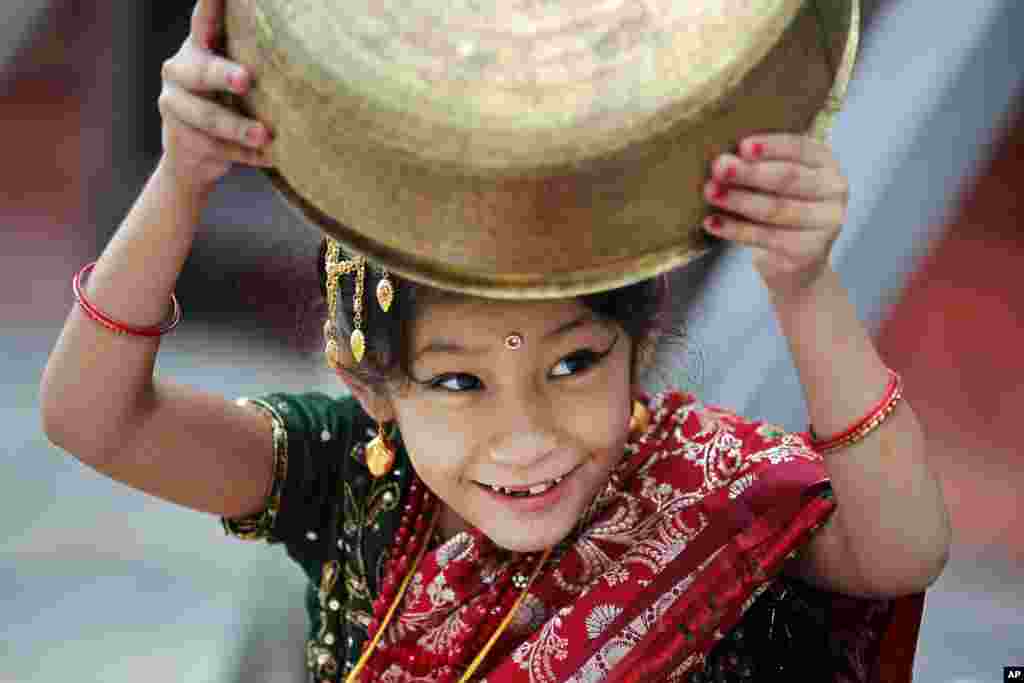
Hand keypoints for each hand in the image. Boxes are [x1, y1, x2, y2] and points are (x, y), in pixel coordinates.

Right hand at [158, 0, 273, 194]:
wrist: (193, 155)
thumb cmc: (228, 101)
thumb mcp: (233, 73)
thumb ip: (252, 57)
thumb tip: (305, 43)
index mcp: (197, 47)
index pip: (204, 21)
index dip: (210, 5)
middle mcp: (179, 70)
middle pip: (201, 71)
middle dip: (223, 75)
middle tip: (245, 80)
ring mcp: (175, 106)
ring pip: (208, 116)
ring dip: (238, 127)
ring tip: (265, 135)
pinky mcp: (182, 139)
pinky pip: (218, 148)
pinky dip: (248, 154)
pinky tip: (271, 157)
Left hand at [701, 134, 848, 298]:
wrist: (796, 259)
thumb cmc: (779, 207)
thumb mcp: (776, 182)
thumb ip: (759, 166)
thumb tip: (723, 159)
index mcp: (826, 162)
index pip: (800, 148)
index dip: (771, 146)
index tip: (743, 146)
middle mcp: (834, 189)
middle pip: (789, 178)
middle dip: (750, 172)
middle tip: (719, 167)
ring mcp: (827, 222)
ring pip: (777, 208)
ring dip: (739, 199)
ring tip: (710, 192)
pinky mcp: (810, 250)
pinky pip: (767, 237)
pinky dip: (736, 230)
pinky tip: (712, 223)